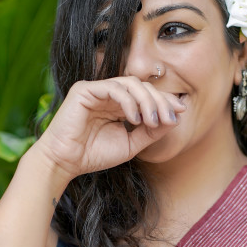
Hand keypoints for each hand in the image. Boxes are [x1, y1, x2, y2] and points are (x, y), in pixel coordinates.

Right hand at [35, 77, 185, 179]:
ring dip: (147, 100)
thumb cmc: (93, 155)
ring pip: (130, 84)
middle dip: (160, 101)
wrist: (66, 162)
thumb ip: (150, 132)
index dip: (164, 101)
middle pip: (142, 87)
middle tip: (169, 117)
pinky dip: (128, 101)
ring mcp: (97, 90)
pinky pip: (114, 87)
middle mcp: (108, 94)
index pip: (145, 95)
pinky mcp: (85, 90)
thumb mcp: (130, 145)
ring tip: (152, 121)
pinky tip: (135, 118)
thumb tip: (173, 119)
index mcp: (118, 105)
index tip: (181, 112)